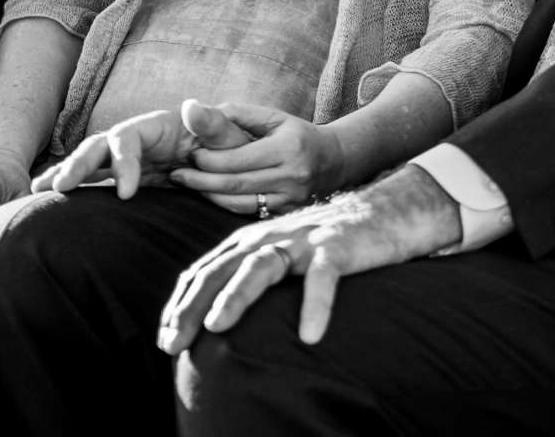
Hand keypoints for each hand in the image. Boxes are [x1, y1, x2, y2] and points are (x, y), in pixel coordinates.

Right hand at [32, 102, 249, 200]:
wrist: (236, 166)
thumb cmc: (236, 148)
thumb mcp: (232, 136)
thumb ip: (214, 123)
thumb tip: (192, 104)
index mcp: (159, 126)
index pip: (130, 137)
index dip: (124, 161)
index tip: (127, 193)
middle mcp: (138, 140)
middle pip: (100, 145)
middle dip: (79, 164)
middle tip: (62, 187)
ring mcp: (129, 160)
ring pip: (90, 162)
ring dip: (65, 173)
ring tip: (40, 190)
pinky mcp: (125, 179)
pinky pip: (93, 181)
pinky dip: (71, 185)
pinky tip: (45, 196)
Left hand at [156, 164, 462, 353]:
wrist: (388, 211)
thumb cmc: (331, 242)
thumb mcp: (283, 254)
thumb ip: (251, 273)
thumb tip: (214, 316)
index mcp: (252, 239)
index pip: (204, 270)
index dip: (181, 303)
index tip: (166, 338)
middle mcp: (271, 236)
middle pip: (222, 269)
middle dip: (192, 305)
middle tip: (173, 342)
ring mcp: (305, 240)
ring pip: (262, 266)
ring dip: (236, 296)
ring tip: (217, 327)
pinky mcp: (339, 246)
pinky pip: (324, 277)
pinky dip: (316, 305)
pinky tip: (310, 336)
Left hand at [167, 100, 347, 213]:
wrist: (335, 161)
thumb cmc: (296, 134)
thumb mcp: (274, 117)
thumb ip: (238, 114)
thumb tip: (197, 110)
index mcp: (288, 148)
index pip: (238, 159)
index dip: (209, 158)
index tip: (190, 153)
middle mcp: (292, 176)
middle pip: (235, 183)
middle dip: (201, 180)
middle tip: (177, 174)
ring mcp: (291, 199)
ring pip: (239, 202)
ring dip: (208, 195)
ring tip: (186, 184)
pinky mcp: (287, 213)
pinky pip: (249, 212)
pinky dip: (225, 205)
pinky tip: (209, 195)